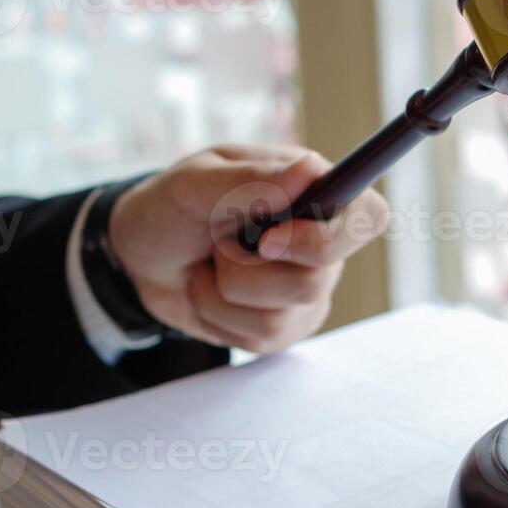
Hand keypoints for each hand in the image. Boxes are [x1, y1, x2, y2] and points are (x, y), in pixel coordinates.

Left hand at [109, 144, 387, 353]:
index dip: (334, 235)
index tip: (273, 237)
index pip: (370, 216)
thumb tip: (311, 170)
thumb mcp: (193, 183)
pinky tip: (210, 292)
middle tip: (218, 246)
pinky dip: (219, 316)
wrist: (138, 261)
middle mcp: (321, 243)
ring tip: (208, 267)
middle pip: (317, 276)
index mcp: (315, 194)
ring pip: (282, 314)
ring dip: (224, 292)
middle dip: (248, 270)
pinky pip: (263, 338)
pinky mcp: (286, 327)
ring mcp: (307, 290)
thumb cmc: (170, 209)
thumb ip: (251, 180)